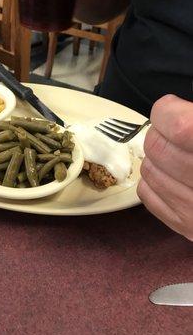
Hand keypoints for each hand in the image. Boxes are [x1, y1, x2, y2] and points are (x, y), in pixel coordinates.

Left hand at [137, 94, 192, 240]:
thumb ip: (192, 120)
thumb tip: (171, 108)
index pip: (179, 127)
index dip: (167, 111)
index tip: (171, 108)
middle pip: (157, 147)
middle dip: (160, 132)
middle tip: (175, 132)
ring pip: (148, 169)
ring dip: (157, 157)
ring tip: (178, 154)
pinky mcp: (186, 226)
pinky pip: (146, 193)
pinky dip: (154, 180)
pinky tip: (173, 176)